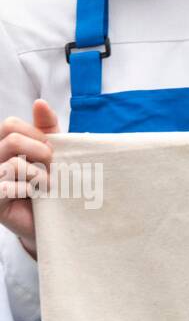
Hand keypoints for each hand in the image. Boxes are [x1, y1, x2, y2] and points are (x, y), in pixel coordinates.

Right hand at [0, 100, 57, 259]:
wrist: (53, 218)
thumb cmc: (52, 181)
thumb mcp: (52, 151)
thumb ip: (47, 127)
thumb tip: (39, 102)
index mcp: (4, 146)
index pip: (10, 124)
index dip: (36, 133)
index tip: (51, 149)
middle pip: (12, 139)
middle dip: (40, 150)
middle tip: (52, 166)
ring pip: (12, 163)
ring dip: (38, 173)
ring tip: (48, 183)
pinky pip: (5, 187)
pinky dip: (28, 189)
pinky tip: (35, 195)